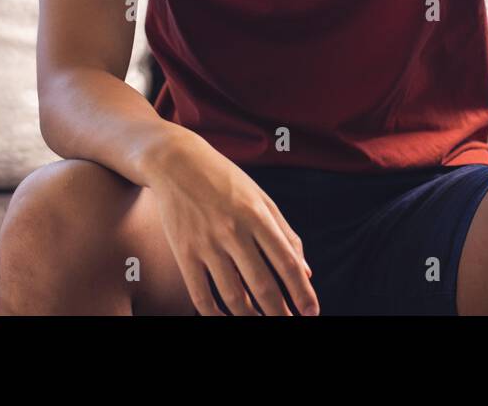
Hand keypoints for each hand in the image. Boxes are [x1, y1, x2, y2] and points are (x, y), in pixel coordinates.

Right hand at [146, 134, 319, 315]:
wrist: (176, 162)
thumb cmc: (224, 179)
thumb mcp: (261, 197)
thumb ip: (285, 232)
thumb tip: (306, 272)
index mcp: (257, 215)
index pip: (287, 263)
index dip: (302, 293)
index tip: (311, 312)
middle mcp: (233, 231)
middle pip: (264, 285)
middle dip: (280, 313)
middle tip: (290, 325)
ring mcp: (207, 244)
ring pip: (234, 297)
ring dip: (252, 319)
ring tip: (263, 325)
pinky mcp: (184, 253)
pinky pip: (201, 295)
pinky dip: (215, 315)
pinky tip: (227, 320)